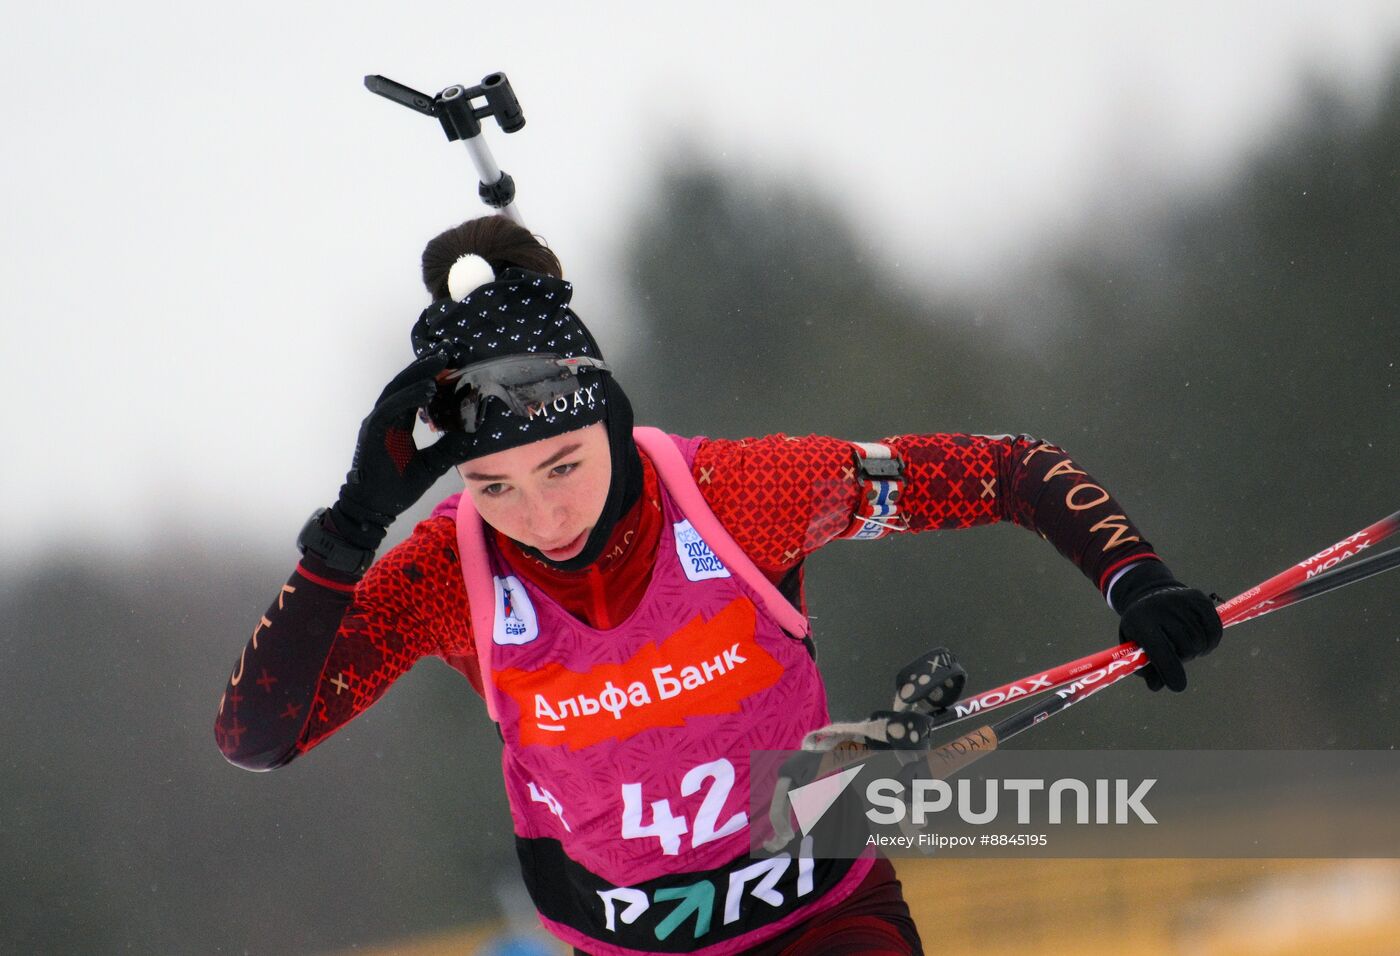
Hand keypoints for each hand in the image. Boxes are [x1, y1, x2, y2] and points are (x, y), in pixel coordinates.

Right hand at [329, 353, 473, 550]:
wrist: (373, 508)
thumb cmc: (397, 488)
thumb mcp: (431, 464)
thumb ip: (447, 448)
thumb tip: (471, 436)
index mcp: (397, 423)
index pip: (415, 394)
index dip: (432, 379)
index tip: (451, 367)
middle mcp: (385, 418)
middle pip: (406, 384)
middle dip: (426, 367)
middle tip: (448, 353)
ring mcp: (377, 422)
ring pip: (398, 390)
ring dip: (419, 374)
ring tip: (441, 362)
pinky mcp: (373, 430)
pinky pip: (392, 407)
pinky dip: (410, 396)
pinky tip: (428, 389)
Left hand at [1114, 563, 1221, 691]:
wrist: (1150, 595)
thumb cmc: (1141, 628)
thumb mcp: (1133, 646)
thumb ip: (1144, 668)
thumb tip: (1156, 686)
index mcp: (1141, 622)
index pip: (1160, 651)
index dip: (1170, 672)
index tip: (1177, 686)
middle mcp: (1162, 608)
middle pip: (1186, 648)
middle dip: (1184, 658)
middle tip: (1177, 655)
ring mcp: (1183, 601)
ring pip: (1201, 641)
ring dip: (1197, 650)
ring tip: (1185, 645)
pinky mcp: (1201, 599)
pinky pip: (1215, 631)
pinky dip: (1210, 641)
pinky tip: (1199, 639)